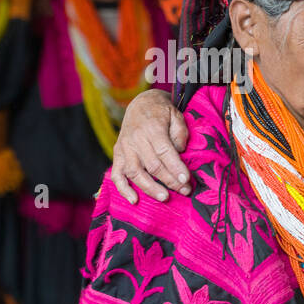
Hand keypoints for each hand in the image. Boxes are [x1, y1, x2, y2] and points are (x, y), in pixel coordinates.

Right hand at [111, 90, 190, 204]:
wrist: (141, 103)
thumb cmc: (163, 113)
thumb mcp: (176, 115)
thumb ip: (180, 133)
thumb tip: (180, 152)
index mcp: (152, 128)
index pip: (164, 151)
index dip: (175, 167)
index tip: (186, 180)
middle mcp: (135, 139)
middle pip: (152, 165)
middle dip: (170, 181)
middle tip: (185, 191)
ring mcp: (124, 148)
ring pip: (134, 172)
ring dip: (149, 188)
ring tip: (164, 198)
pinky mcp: (117, 154)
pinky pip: (116, 174)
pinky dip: (123, 189)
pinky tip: (134, 200)